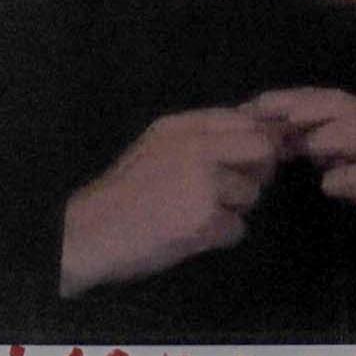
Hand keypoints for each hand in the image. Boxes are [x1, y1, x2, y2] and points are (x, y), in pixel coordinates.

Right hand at [58, 107, 284, 295]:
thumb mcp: (157, 145)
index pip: (244, 119)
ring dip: (234, 209)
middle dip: (258, 171)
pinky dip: (221, 236)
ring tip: (199, 214)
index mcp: (183, 127)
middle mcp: (197, 147)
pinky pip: (238, 228)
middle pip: (262, 149)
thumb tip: (247, 130)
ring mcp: (203, 182)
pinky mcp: (205, 218)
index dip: (257, 139)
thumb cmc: (125, 191)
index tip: (251, 159)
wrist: (93, 230)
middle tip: (236, 189)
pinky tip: (194, 234)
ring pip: (252, 193)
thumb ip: (198, 137)